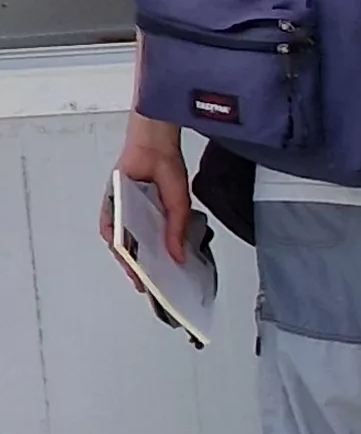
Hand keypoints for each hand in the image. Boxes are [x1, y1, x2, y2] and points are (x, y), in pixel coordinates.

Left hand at [105, 119, 190, 270]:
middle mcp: (137, 218)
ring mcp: (123, 212)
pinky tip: (120, 250)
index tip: (161, 285)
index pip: (155, 248)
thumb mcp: (179, 208)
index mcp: (156, 220)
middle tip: (145, 285)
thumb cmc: (168, 170)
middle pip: (135, 249)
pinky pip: (108, 225)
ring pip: (121, 241)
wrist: (153, 147)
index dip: (157, 267)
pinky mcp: (111, 204)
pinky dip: (113, 238)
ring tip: (135, 272)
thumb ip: (176, 232)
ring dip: (126, 258)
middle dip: (139, 268)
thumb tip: (178, 256)